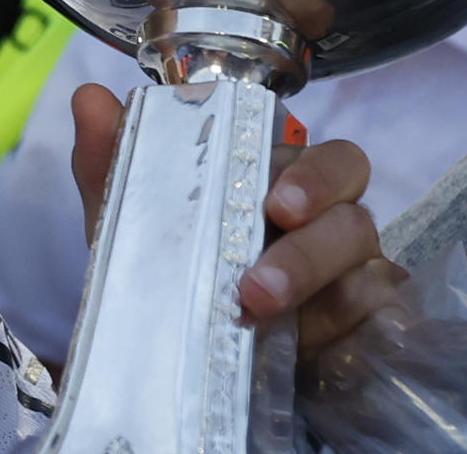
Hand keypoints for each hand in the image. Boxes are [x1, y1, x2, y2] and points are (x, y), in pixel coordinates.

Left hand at [70, 85, 393, 354]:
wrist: (179, 367)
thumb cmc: (170, 277)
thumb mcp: (132, 227)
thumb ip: (112, 163)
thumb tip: (89, 98)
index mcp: (287, 185)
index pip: (330, 160)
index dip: (313, 176)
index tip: (276, 201)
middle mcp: (330, 225)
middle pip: (354, 206)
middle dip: (313, 231)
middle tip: (264, 259)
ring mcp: (352, 279)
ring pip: (365, 267)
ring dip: (313, 281)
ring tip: (255, 309)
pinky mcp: (361, 333)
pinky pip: (377, 320)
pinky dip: (349, 328)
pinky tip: (318, 344)